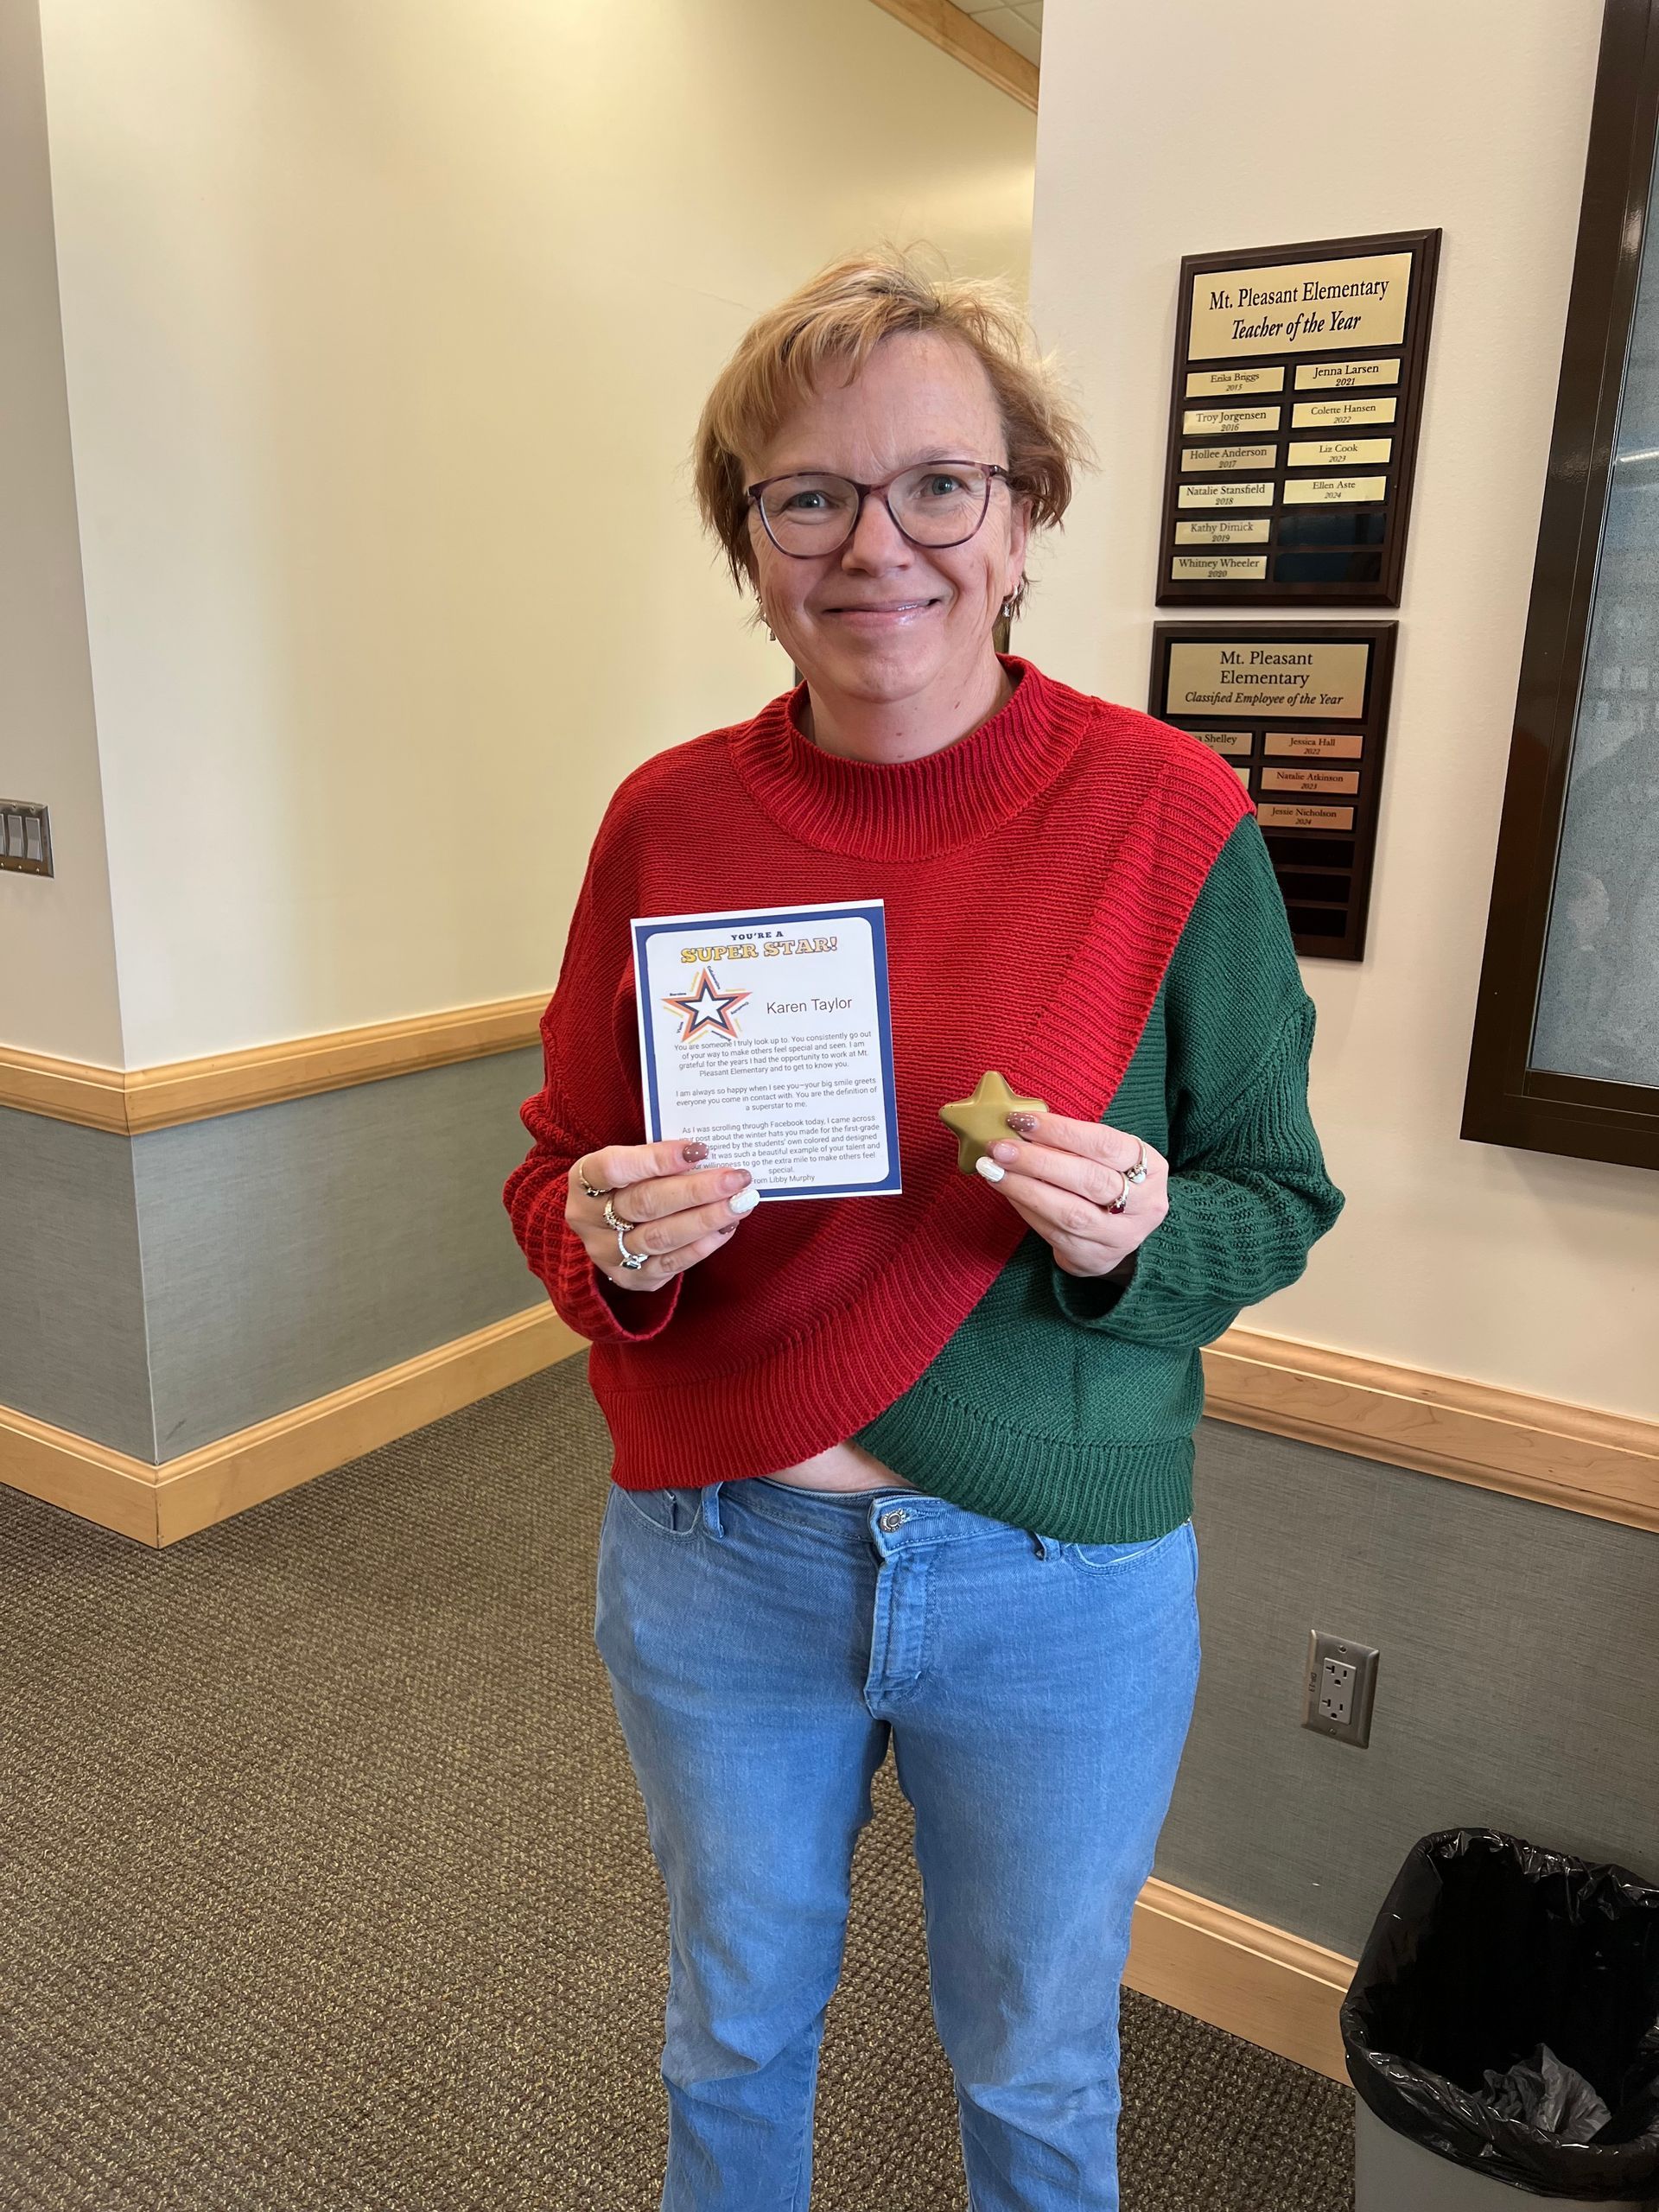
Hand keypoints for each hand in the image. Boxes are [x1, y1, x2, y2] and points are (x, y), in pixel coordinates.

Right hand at [567, 1139, 756, 1291]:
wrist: (602, 1224)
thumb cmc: (623, 1181)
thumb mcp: (626, 1159)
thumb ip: (655, 1156)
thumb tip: (706, 1154)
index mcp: (582, 1180)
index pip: (616, 1168)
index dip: (657, 1159)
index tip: (699, 1149)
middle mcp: (589, 1220)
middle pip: (645, 1204)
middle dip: (696, 1191)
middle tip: (736, 1178)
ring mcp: (608, 1254)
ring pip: (660, 1238)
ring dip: (706, 1220)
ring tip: (739, 1203)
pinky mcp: (631, 1278)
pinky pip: (670, 1265)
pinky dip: (702, 1246)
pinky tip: (726, 1227)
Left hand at [975, 1112, 1166, 1278]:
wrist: (1124, 1232)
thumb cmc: (1109, 1179)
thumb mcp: (1108, 1157)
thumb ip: (1073, 1142)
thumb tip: (1020, 1125)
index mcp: (1152, 1168)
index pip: (1104, 1144)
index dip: (1062, 1131)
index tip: (1022, 1120)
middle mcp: (1143, 1205)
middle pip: (1088, 1180)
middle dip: (1038, 1162)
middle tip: (999, 1147)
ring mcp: (1120, 1237)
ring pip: (1069, 1213)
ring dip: (1025, 1188)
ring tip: (992, 1169)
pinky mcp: (1094, 1259)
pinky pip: (1054, 1234)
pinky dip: (1026, 1209)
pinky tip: (1006, 1192)